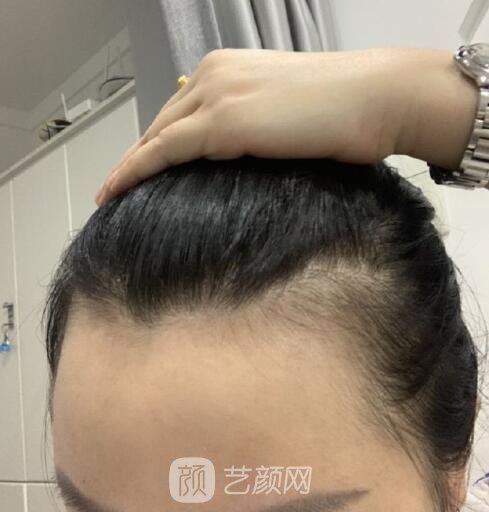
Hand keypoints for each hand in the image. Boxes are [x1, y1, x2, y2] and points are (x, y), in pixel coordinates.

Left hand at [95, 47, 412, 204]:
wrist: (374, 98)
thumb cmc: (344, 110)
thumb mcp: (285, 113)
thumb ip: (254, 123)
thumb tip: (237, 148)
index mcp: (229, 69)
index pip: (180, 110)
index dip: (155, 141)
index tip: (137, 166)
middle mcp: (214, 73)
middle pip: (161, 122)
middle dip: (137, 155)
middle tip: (118, 185)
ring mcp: (216, 94)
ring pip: (156, 136)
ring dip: (130, 167)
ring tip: (110, 193)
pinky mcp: (222, 121)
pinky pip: (164, 150)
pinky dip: (135, 171)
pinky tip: (117, 190)